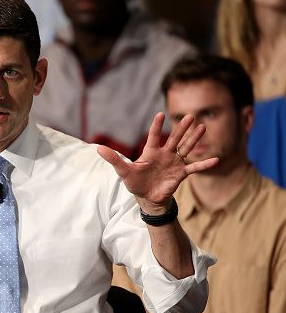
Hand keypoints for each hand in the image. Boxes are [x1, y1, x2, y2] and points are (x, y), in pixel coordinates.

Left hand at [97, 112, 217, 211]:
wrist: (148, 198)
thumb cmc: (136, 183)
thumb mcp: (123, 171)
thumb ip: (113, 159)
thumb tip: (98, 148)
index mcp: (150, 152)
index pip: (154, 136)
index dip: (156, 126)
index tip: (160, 114)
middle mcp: (165, 154)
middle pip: (174, 138)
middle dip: (182, 128)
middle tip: (190, 115)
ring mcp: (174, 163)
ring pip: (186, 148)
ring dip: (194, 139)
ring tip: (203, 126)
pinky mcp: (181, 174)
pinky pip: (194, 168)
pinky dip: (204, 165)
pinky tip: (216, 159)